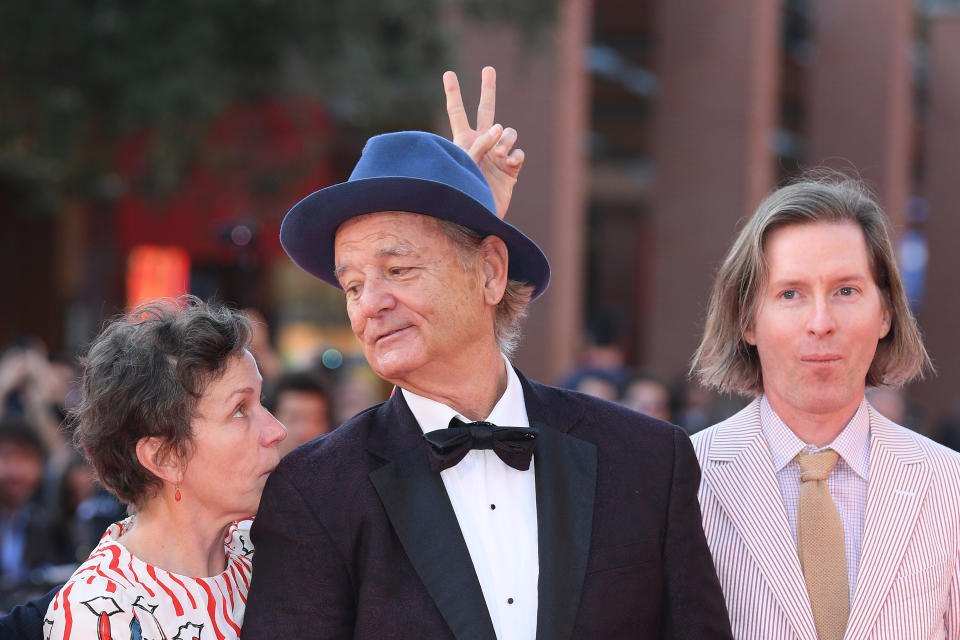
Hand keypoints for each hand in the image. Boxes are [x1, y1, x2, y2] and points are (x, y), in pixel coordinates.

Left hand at [444, 66, 523, 219]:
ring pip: (509, 132)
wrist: (478, 215)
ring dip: (506, 139)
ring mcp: (498, 154)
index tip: (448, 73)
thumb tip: (499, 128)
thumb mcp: (465, 165)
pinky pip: (518, 153)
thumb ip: (480, 144)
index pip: (458, 113)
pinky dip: (514, 156)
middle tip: (488, 69)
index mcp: (464, 141)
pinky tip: (509, 165)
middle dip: (488, 89)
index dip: (453, 93)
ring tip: (498, 154)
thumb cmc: (463, 191)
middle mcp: (482, 143)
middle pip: (486, 110)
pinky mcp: (511, 168)